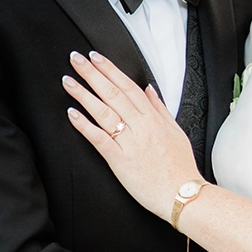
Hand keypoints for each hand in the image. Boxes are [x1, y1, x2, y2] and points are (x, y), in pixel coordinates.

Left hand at [64, 51, 201, 218]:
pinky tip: (72, 113)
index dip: (111, 70)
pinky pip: (99, 139)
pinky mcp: (120, 160)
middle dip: (93, 74)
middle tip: (76, 59)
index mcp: (153, 119)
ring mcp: (130, 143)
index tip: (96, 57)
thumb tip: (150, 90)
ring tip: (68, 81)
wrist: (183, 194)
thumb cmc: (180, 167)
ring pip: (104, 112)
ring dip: (84, 94)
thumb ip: (161, 109)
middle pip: (113, 94)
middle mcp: (141, 127)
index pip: (129, 87)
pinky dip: (85, 125)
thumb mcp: (176, 132)